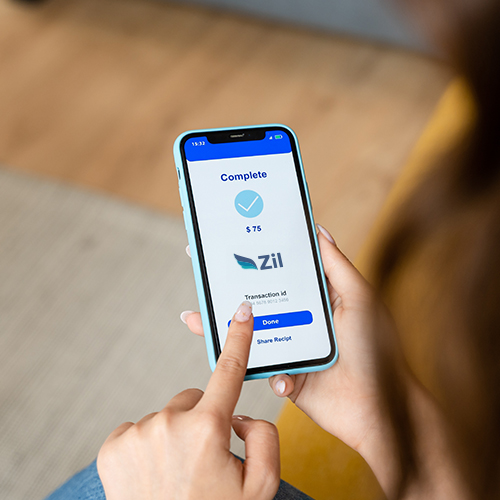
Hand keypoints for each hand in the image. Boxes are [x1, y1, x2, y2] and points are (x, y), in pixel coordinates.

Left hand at [98, 301, 279, 499]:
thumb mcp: (261, 487)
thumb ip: (265, 437)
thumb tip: (239, 416)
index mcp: (208, 430)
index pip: (229, 372)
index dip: (239, 339)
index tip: (241, 313)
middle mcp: (168, 424)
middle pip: (196, 400)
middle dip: (204, 420)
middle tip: (204, 460)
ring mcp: (137, 434)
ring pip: (168, 416)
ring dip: (175, 435)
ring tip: (177, 473)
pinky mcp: (113, 446)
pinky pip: (140, 428)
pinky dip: (149, 444)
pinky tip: (153, 473)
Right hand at [182, 226, 400, 473]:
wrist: (380, 409)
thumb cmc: (376, 349)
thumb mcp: (359, 298)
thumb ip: (337, 266)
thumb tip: (319, 231)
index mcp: (314, 299)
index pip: (279, 273)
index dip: (255, 259)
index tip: (228, 244)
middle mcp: (299, 320)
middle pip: (258, 302)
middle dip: (228, 292)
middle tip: (202, 277)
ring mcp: (290, 349)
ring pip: (251, 335)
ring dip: (225, 330)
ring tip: (197, 319)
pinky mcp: (286, 376)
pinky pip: (263, 370)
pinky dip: (263, 371)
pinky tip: (278, 376)